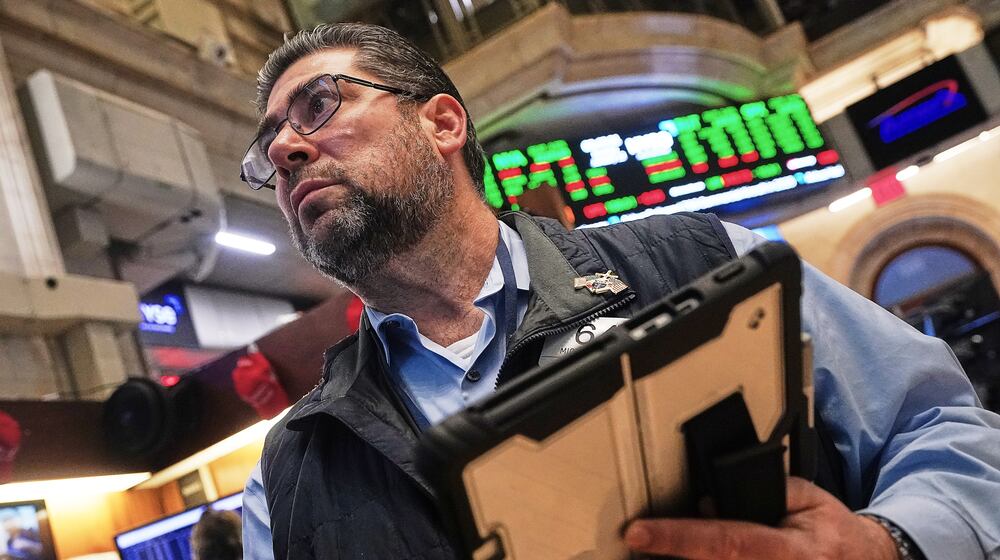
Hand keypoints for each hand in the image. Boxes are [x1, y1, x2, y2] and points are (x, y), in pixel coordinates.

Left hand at [623, 477, 897, 559]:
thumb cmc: (834, 533)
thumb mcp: (808, 498)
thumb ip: (765, 492)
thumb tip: (710, 500)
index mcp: (790, 551)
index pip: (723, 541)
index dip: (678, 538)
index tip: (639, 531)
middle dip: (670, 552)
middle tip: (637, 539)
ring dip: (683, 556)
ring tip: (657, 543)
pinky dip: (704, 557)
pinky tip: (680, 549)